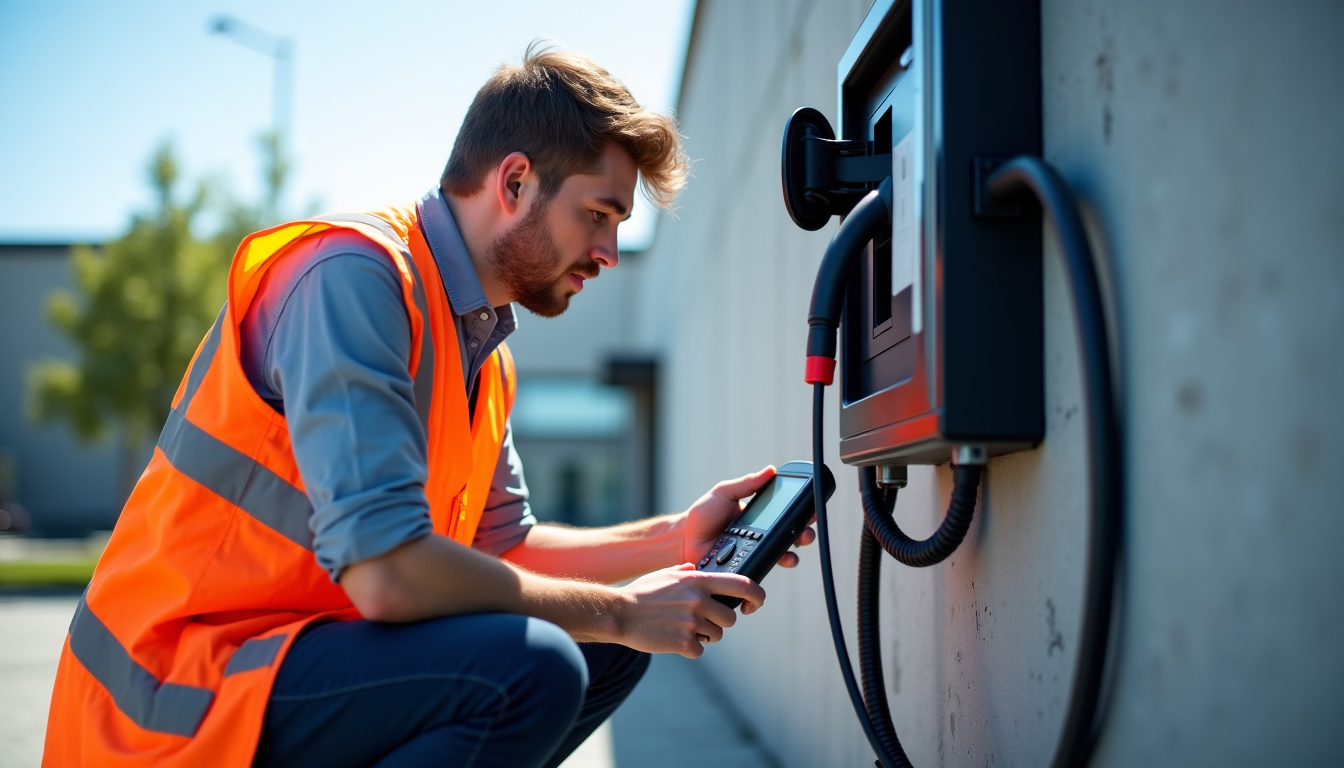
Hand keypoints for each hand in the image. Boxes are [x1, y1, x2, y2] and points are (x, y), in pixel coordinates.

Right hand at [616, 564, 765, 657]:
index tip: (757, 603)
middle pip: (730, 617)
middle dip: (719, 622)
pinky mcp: (683, 642)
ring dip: (703, 636)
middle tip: (700, 621)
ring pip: (716, 635)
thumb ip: (685, 571)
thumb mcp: (664, 574)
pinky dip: (689, 649)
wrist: (618, 613)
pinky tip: (672, 639)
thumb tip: (695, 568)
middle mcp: (698, 599)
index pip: (742, 584)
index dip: (757, 595)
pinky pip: (699, 650)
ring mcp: (692, 621)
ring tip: (681, 628)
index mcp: (697, 580)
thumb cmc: (640, 593)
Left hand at [681, 466, 817, 567]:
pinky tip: (775, 563)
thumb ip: (746, 484)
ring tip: (793, 552)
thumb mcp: (724, 493)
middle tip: (805, 533)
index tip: (811, 511)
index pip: (784, 515)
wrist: (683, 539)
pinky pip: (762, 570)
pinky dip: (771, 567)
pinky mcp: (745, 568)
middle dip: (803, 535)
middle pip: (789, 536)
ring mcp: (753, 553)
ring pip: (781, 555)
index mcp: (757, 517)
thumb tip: (770, 470)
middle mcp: (759, 536)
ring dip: (792, 554)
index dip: (801, 514)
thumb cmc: (701, 515)